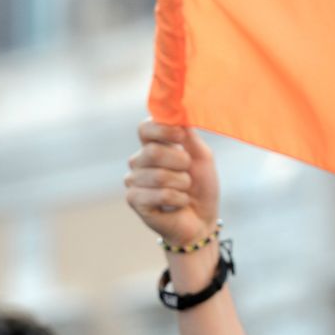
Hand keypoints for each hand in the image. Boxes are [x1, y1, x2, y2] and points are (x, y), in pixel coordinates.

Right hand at [125, 120, 218, 247]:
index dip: (163, 130)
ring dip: (182, 184)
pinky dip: (178, 198)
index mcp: (153, 147)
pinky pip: (159, 194)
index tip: (181, 137)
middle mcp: (139, 162)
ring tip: (185, 190)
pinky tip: (179, 203)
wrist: (201, 220)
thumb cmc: (200, 187)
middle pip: (152, 152)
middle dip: (179, 162)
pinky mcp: (134, 200)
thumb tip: (179, 113)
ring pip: (158, 175)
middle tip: (188, 173)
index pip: (145, 128)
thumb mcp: (201, 157)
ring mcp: (134, 182)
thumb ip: (189, 137)